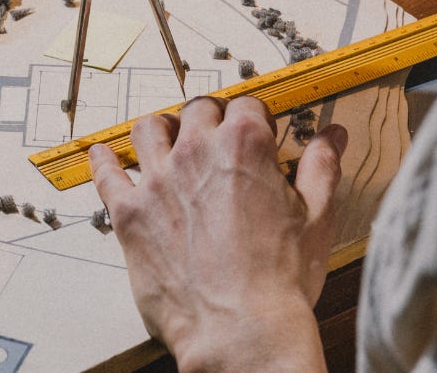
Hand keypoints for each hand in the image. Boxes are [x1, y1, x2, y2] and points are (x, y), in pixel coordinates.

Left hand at [89, 96, 348, 371]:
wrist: (241, 331)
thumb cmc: (279, 283)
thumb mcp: (317, 218)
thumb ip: (321, 167)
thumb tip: (332, 137)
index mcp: (245, 145)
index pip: (246, 105)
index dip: (255, 117)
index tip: (258, 130)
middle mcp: (196, 152)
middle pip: (197, 110)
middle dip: (210, 119)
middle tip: (215, 137)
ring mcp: (158, 180)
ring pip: (149, 128)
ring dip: (160, 129)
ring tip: (166, 139)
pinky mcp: (129, 213)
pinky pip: (107, 174)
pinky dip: (105, 161)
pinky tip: (105, 155)